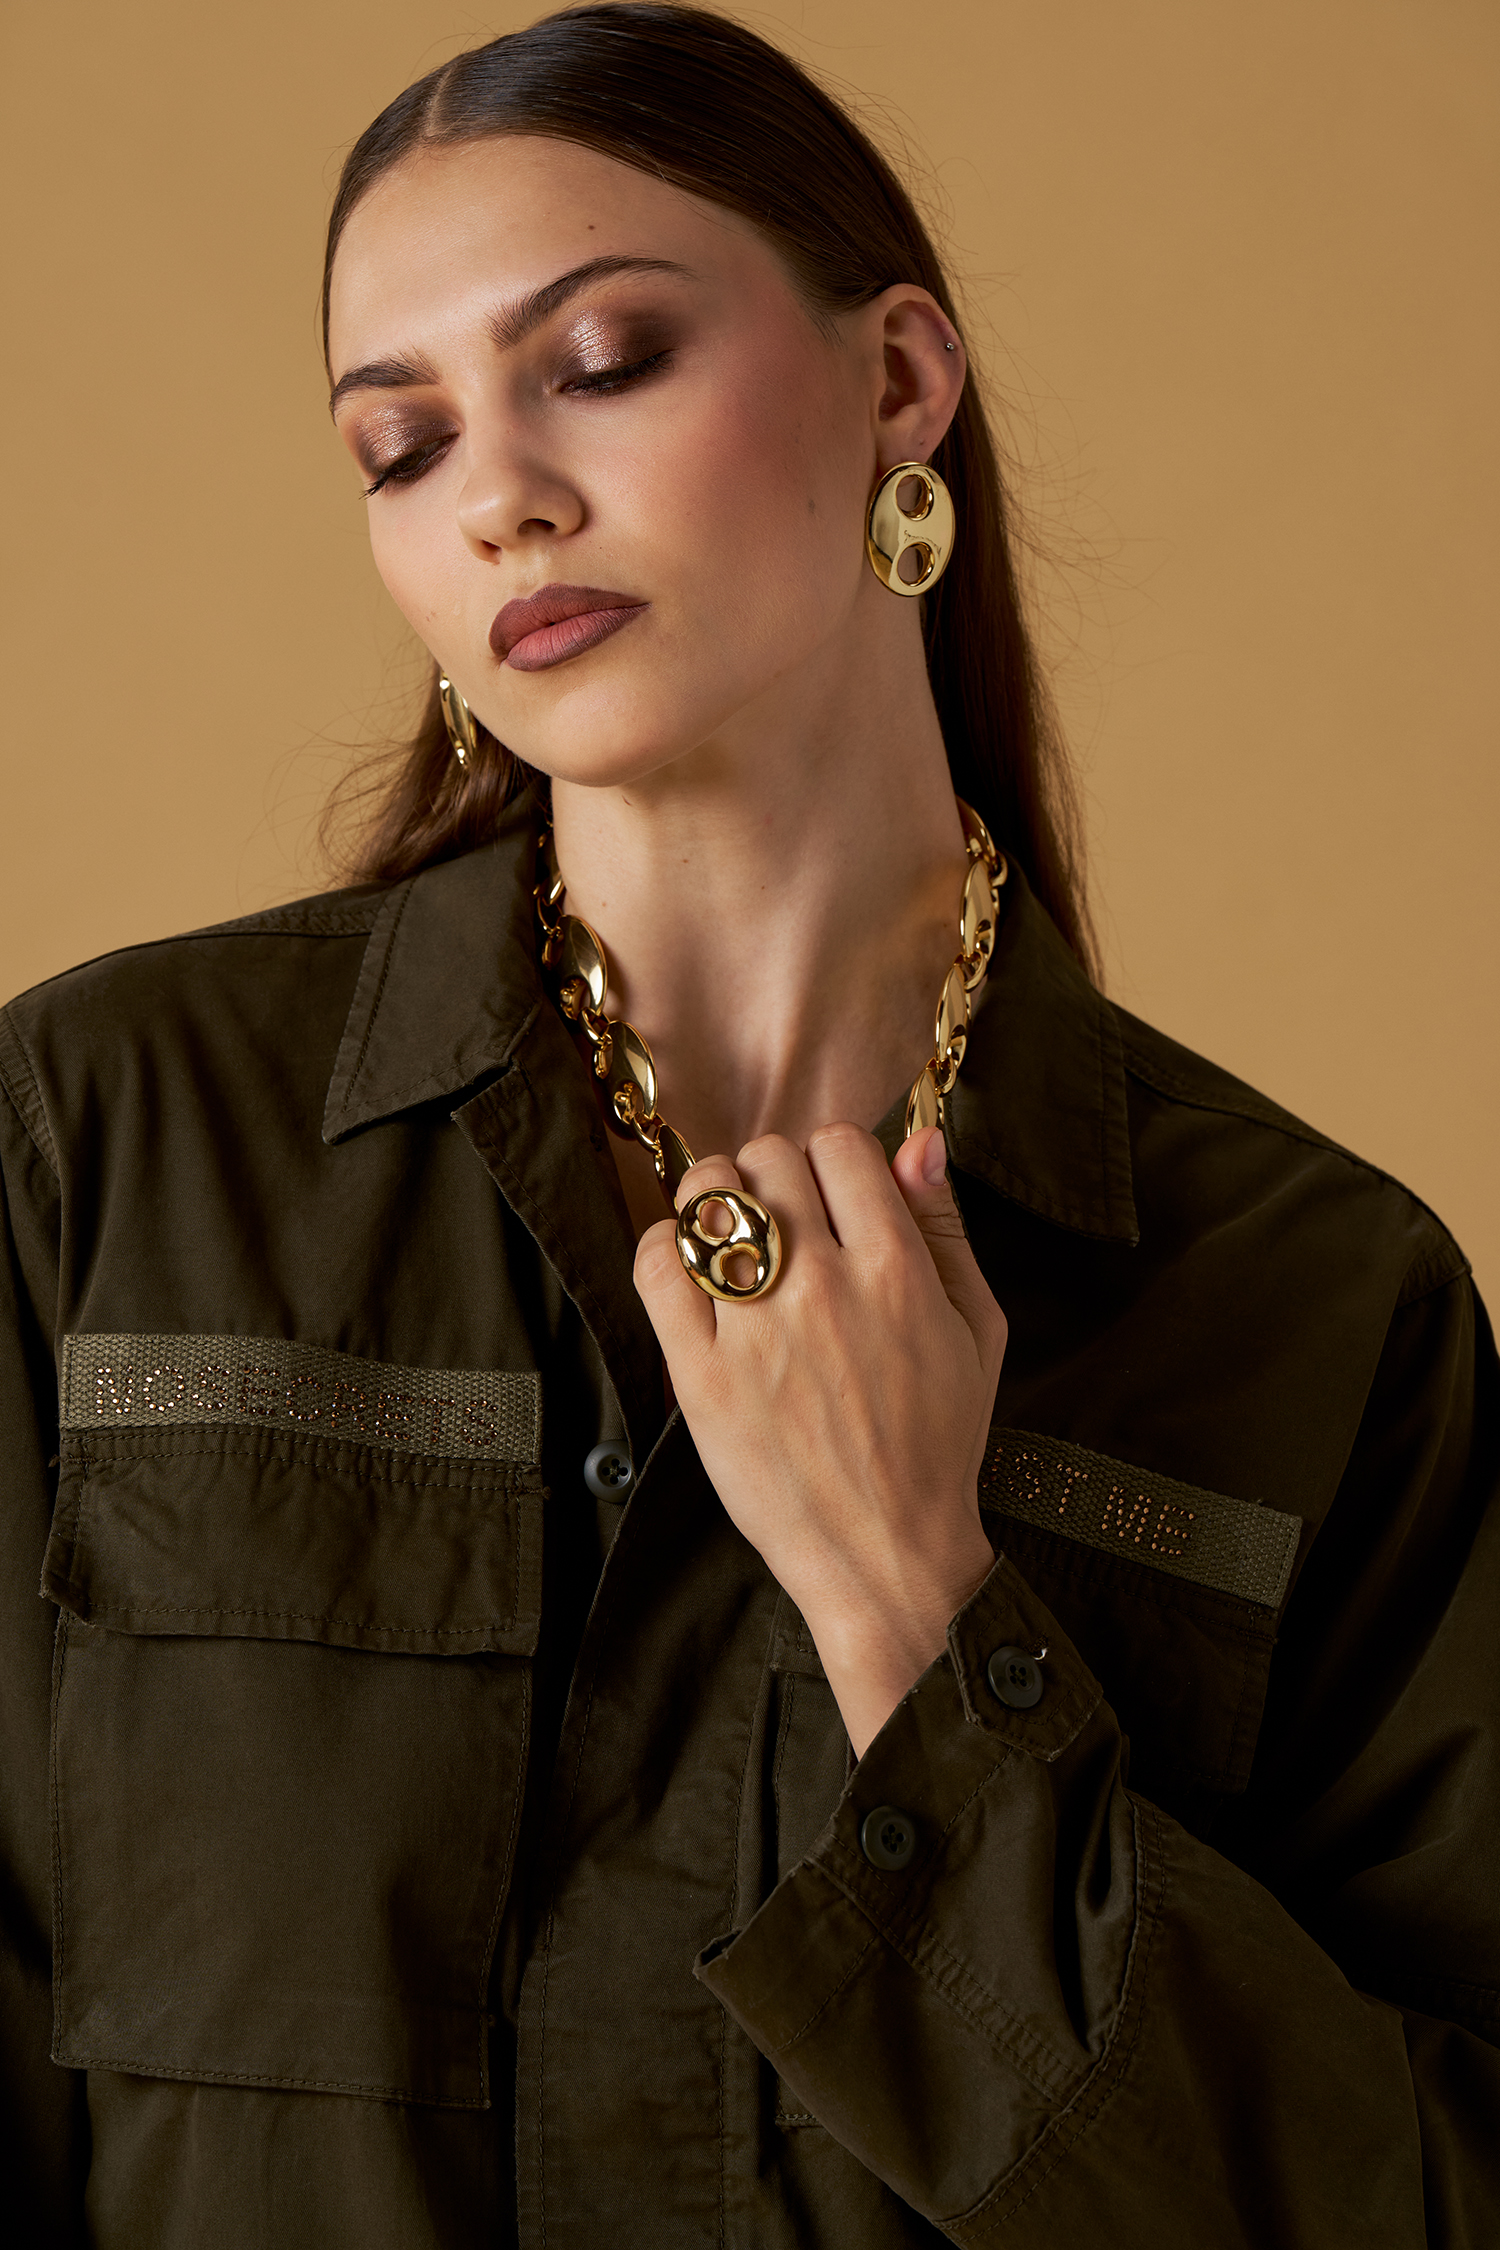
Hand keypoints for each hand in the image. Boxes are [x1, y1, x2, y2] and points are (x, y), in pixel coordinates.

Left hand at [634, 1123, 1006, 1756]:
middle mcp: (825, 1288)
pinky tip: (689, 1270)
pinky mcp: (699, 1375)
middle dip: (774, 1177)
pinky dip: (664, 1248)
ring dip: (715, 1201)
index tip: (830, 1196)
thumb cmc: (937, 1443)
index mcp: (897, 1271)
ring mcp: (756, 1331)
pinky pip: (657, 1266)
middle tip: (781, 1222)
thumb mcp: (975, 1328)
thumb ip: (944, 1227)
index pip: (840, 1146)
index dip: (833, 1161)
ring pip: (707, 1197)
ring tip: (731, 1239)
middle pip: (769, 1158)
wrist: (886, 1553)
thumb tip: (919, 1138)